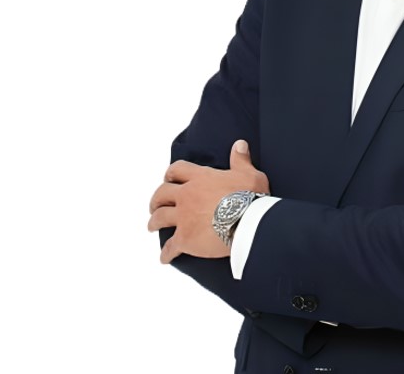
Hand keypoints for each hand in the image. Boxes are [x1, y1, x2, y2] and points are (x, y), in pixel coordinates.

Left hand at [148, 139, 269, 263]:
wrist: (247, 223)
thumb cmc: (250, 197)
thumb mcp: (249, 174)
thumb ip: (241, 160)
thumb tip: (239, 144)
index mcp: (200, 178)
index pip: (177, 170)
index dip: (171, 173)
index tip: (169, 178)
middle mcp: (187, 195)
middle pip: (161, 194)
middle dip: (156, 199)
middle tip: (156, 204)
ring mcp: (183, 218)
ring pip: (159, 218)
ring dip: (154, 222)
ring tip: (153, 226)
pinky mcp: (184, 239)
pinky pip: (170, 247)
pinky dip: (166, 253)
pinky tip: (165, 258)